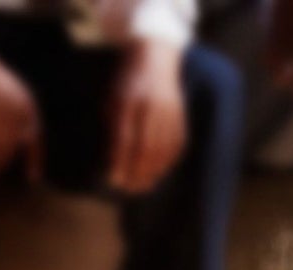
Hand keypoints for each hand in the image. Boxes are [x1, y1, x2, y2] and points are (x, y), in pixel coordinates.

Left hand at [108, 39, 185, 194]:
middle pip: (145, 146)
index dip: (119, 161)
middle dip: (136, 171)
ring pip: (161, 147)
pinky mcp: (180, 113)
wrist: (157, 56)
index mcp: (130, 100)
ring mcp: (169, 110)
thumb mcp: (113, 98)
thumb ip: (112, 126)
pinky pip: (176, 141)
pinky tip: (159, 171)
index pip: (124, 137)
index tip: (113, 180)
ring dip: (152, 170)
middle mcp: (151, 105)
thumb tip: (112, 158)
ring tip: (143, 186)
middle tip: (129, 190)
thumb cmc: (128, 81)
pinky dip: (167, 160)